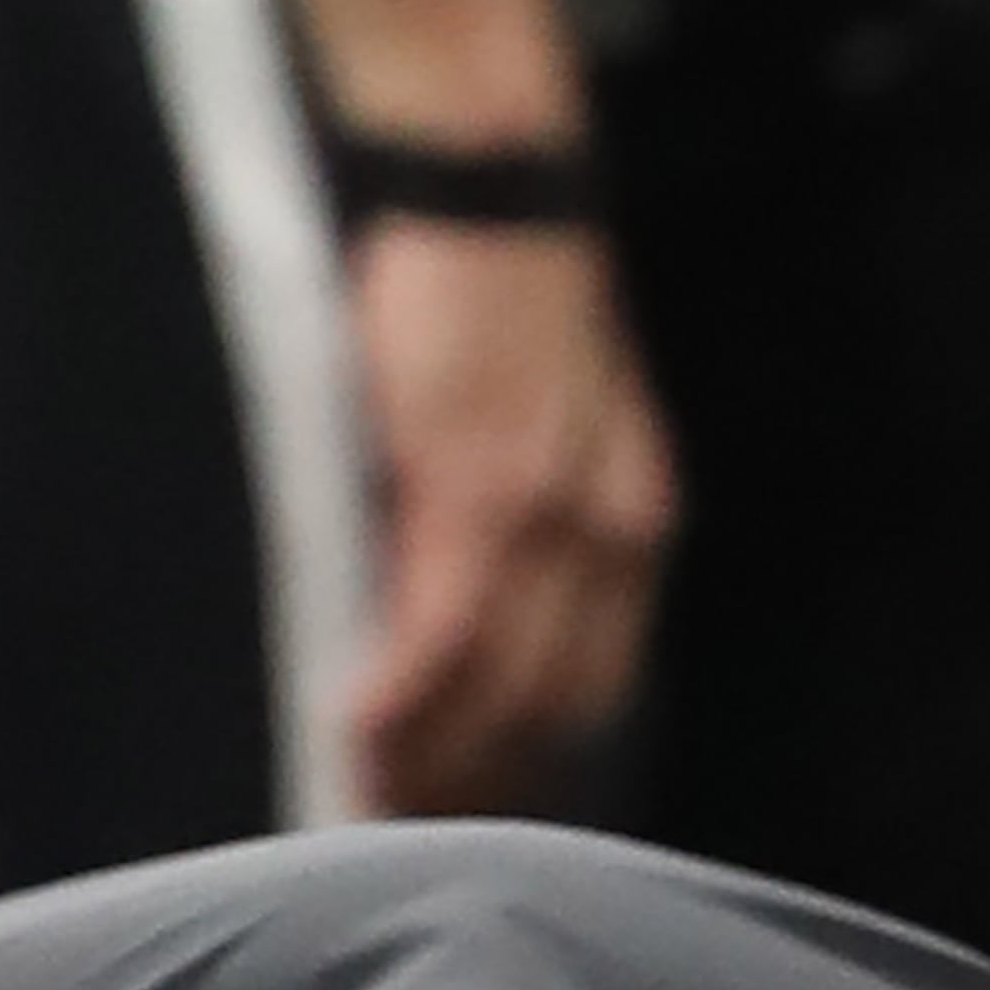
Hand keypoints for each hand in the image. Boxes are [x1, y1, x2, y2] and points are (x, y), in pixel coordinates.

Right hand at [343, 215, 674, 810]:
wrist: (488, 165)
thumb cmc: (496, 279)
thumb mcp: (544, 412)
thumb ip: (528, 508)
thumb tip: (468, 600)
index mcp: (634, 521)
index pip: (589, 683)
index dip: (526, 757)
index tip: (468, 807)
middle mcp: (611, 535)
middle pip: (546, 708)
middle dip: (474, 780)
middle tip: (396, 823)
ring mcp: (550, 518)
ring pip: (496, 685)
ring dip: (427, 753)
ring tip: (361, 794)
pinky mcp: (478, 487)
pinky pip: (444, 627)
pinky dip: (400, 689)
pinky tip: (355, 729)